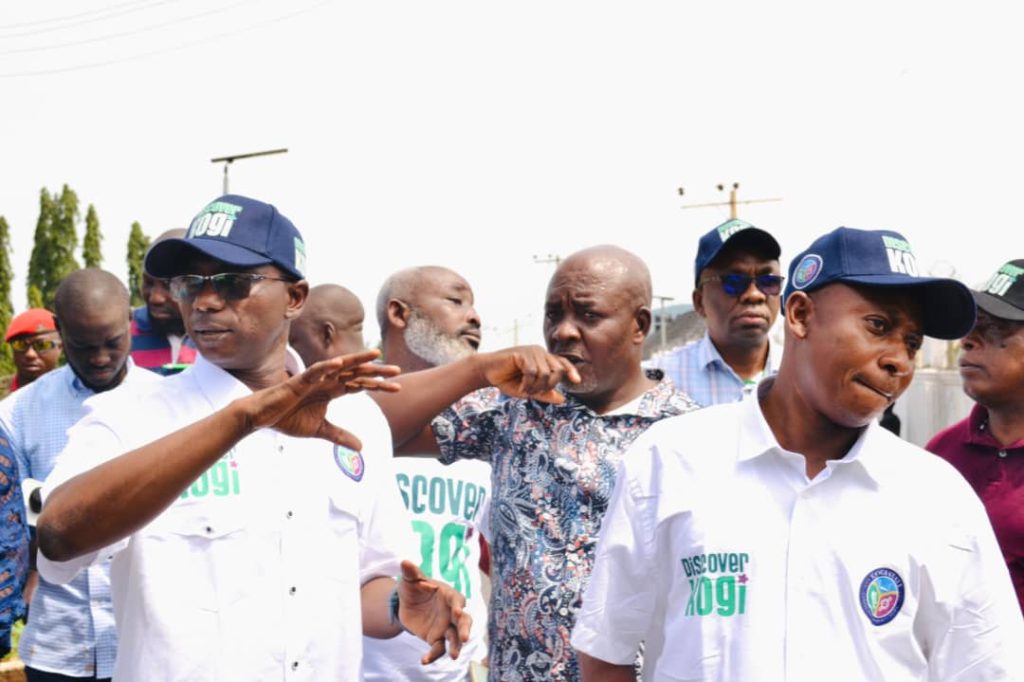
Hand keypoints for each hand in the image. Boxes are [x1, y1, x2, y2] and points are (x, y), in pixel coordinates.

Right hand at [241, 349, 400, 450]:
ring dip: (358, 361)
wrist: (262, 418)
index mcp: (332, 390)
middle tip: (398, 371)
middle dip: (376, 371)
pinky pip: (315, 372)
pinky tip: (340, 364)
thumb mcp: (320, 430)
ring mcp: (314, 379)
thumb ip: (340, 436)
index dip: (378, 385)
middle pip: (356, 373)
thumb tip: (362, 447)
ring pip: (340, 367)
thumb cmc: (289, 418)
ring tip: (376, 355)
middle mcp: (327, 381)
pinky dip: (327, 367)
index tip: (398, 387)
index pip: (360, 385)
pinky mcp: (298, 381)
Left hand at [396, 560, 471, 663]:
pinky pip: (438, 649)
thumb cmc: (414, 588)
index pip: (458, 600)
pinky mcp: (436, 638)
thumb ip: (411, 573)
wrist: (406, 603)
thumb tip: (404, 562)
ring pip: (455, 638)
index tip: (458, 610)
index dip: (459, 605)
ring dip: (457, 647)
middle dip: (465, 629)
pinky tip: (424, 660)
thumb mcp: (410, 580)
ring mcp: (445, 627)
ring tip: (455, 656)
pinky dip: (433, 656)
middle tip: (465, 637)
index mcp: (448, 595)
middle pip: (463, 621)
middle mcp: (450, 612)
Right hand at [478, 346, 579, 402]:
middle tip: (534, 393)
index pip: (563, 363)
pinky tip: (520, 386)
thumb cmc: (508, 380)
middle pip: (558, 371)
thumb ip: (545, 394)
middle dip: (549, 386)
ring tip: (525, 390)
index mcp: (544, 359)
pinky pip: (532, 372)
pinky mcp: (522, 353)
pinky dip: (527, 383)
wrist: (487, 371)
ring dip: (536, 387)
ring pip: (546, 373)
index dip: (571, 371)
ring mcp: (532, 351)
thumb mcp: (528, 390)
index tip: (577, 381)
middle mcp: (540, 352)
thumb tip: (563, 399)